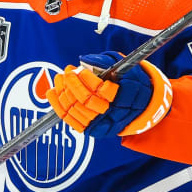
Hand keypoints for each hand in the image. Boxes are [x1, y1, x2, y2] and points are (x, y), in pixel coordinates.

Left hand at [46, 51, 172, 137]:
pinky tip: (53, 91)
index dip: (89, 80)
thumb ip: (104, 62)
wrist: (138, 105)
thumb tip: (84, 60)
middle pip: (88, 101)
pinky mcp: (93, 131)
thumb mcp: (123, 68)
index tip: (81, 71)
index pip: (104, 91)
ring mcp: (103, 124)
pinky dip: (58, 106)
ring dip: (64, 92)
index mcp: (126, 96)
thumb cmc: (128, 82)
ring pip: (77, 110)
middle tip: (68, 72)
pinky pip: (71, 120)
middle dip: (73, 85)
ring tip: (61, 78)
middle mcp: (115, 113)